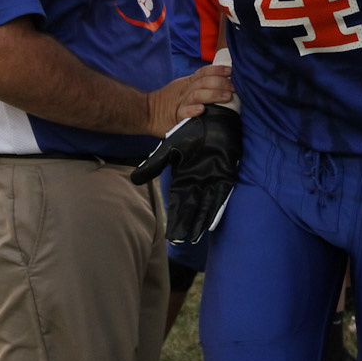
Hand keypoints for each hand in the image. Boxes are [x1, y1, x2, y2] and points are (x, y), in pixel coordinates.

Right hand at [133, 104, 241, 243]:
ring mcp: (212, 179)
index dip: (174, 219)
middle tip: (180, 243)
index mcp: (184, 177)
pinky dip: (217, 208)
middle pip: (191, 208)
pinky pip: (221, 195)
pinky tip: (212, 223)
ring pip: (205, 206)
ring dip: (200, 222)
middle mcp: (198, 182)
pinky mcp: (226, 175)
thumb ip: (155, 163)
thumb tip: (135, 179)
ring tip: (195, 239)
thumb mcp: (170, 147)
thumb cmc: (191, 130)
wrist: (214, 117)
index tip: (170, 237)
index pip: (177, 203)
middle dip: (186, 225)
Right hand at [147, 64, 235, 137]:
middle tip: (234, 88)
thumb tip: (223, 84)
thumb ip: (199, 85)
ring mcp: (181, 102)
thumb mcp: (183, 88)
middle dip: (221, 83)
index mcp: (188, 82)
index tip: (230, 71)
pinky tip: (201, 110)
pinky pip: (184, 112)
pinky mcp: (175, 116)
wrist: (146, 111)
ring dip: (213, 94)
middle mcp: (186, 90)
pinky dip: (192, 110)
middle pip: (204, 82)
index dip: (217, 70)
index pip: (204, 72)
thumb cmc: (169, 101)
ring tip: (227, 97)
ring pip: (198, 94)